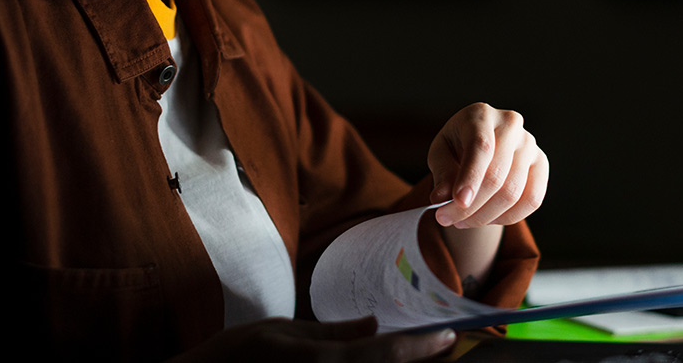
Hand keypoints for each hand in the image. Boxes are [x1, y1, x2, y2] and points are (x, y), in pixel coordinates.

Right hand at [170, 317, 455, 362]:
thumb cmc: (233, 356)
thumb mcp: (281, 332)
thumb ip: (331, 332)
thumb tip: (372, 322)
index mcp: (324, 362)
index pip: (386, 352)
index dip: (422, 345)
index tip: (450, 335)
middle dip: (418, 362)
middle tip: (444, 348)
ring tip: (416, 355)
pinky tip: (376, 361)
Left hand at [427, 103, 547, 228]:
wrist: (481, 145)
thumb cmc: (457, 147)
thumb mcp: (440, 154)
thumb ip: (441, 173)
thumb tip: (441, 198)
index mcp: (481, 115)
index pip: (480, 147)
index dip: (470, 177)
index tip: (458, 202)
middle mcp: (510, 124)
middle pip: (497, 175)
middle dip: (471, 206)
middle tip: (447, 220)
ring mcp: (529, 144)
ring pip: (513, 192)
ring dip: (485, 216)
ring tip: (462, 221)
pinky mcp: (541, 164)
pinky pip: (532, 200)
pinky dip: (508, 217)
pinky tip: (487, 218)